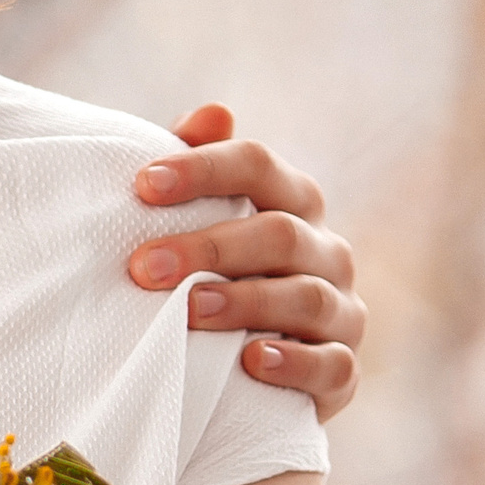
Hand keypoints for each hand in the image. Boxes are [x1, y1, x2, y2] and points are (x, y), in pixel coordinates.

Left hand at [127, 104, 364, 420]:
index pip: (258, 166)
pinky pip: (332, 366)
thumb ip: (199, 165)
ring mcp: (341, 312)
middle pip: (280, 234)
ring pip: (307, 297)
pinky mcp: (343, 372)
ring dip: (244, 301)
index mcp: (291, 202)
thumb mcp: (198, 217)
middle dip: (208, 247)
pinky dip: (294, 363)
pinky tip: (251, 360)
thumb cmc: (211, 270)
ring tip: (187, 311)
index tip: (141, 185)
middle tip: (141, 267)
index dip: (203, 169)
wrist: (243, 367)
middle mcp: (326, 251)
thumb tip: (212, 112)